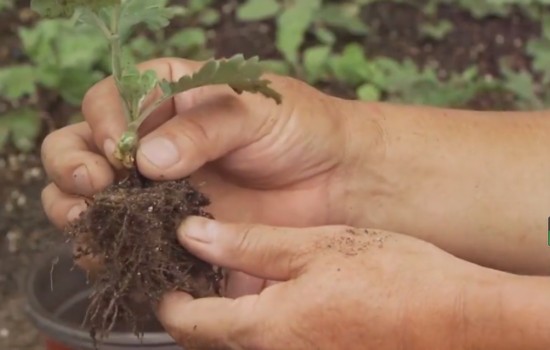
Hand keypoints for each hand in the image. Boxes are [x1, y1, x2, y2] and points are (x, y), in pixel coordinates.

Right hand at [40, 58, 379, 296]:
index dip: (105, 123)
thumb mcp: (253, 109)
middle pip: (80, 149)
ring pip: (90, 199)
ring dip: (76, 209)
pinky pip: (127, 242)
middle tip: (95, 184)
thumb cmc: (299, 129)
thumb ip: (200, 130)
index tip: (121, 148)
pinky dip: (110, 249)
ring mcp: (157, 191)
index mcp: (166, 98)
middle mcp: (151, 144)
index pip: (109, 102)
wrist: (335, 180)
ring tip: (91, 218)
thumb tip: (147, 160)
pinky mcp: (173, 231)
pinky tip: (114, 254)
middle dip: (73, 167)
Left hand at [156, 217, 501, 349]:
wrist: (457, 319)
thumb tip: (192, 235)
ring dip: (230, 310)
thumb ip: (249, 245)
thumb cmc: (390, 278)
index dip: (169, 297)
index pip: (188, 322)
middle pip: (212, 337)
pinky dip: (263, 319)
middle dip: (197, 304)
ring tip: (235, 269)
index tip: (164, 272)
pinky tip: (281, 290)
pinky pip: (275, 343)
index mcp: (265, 329)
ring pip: (244, 340)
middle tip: (198, 263)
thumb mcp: (314, 247)